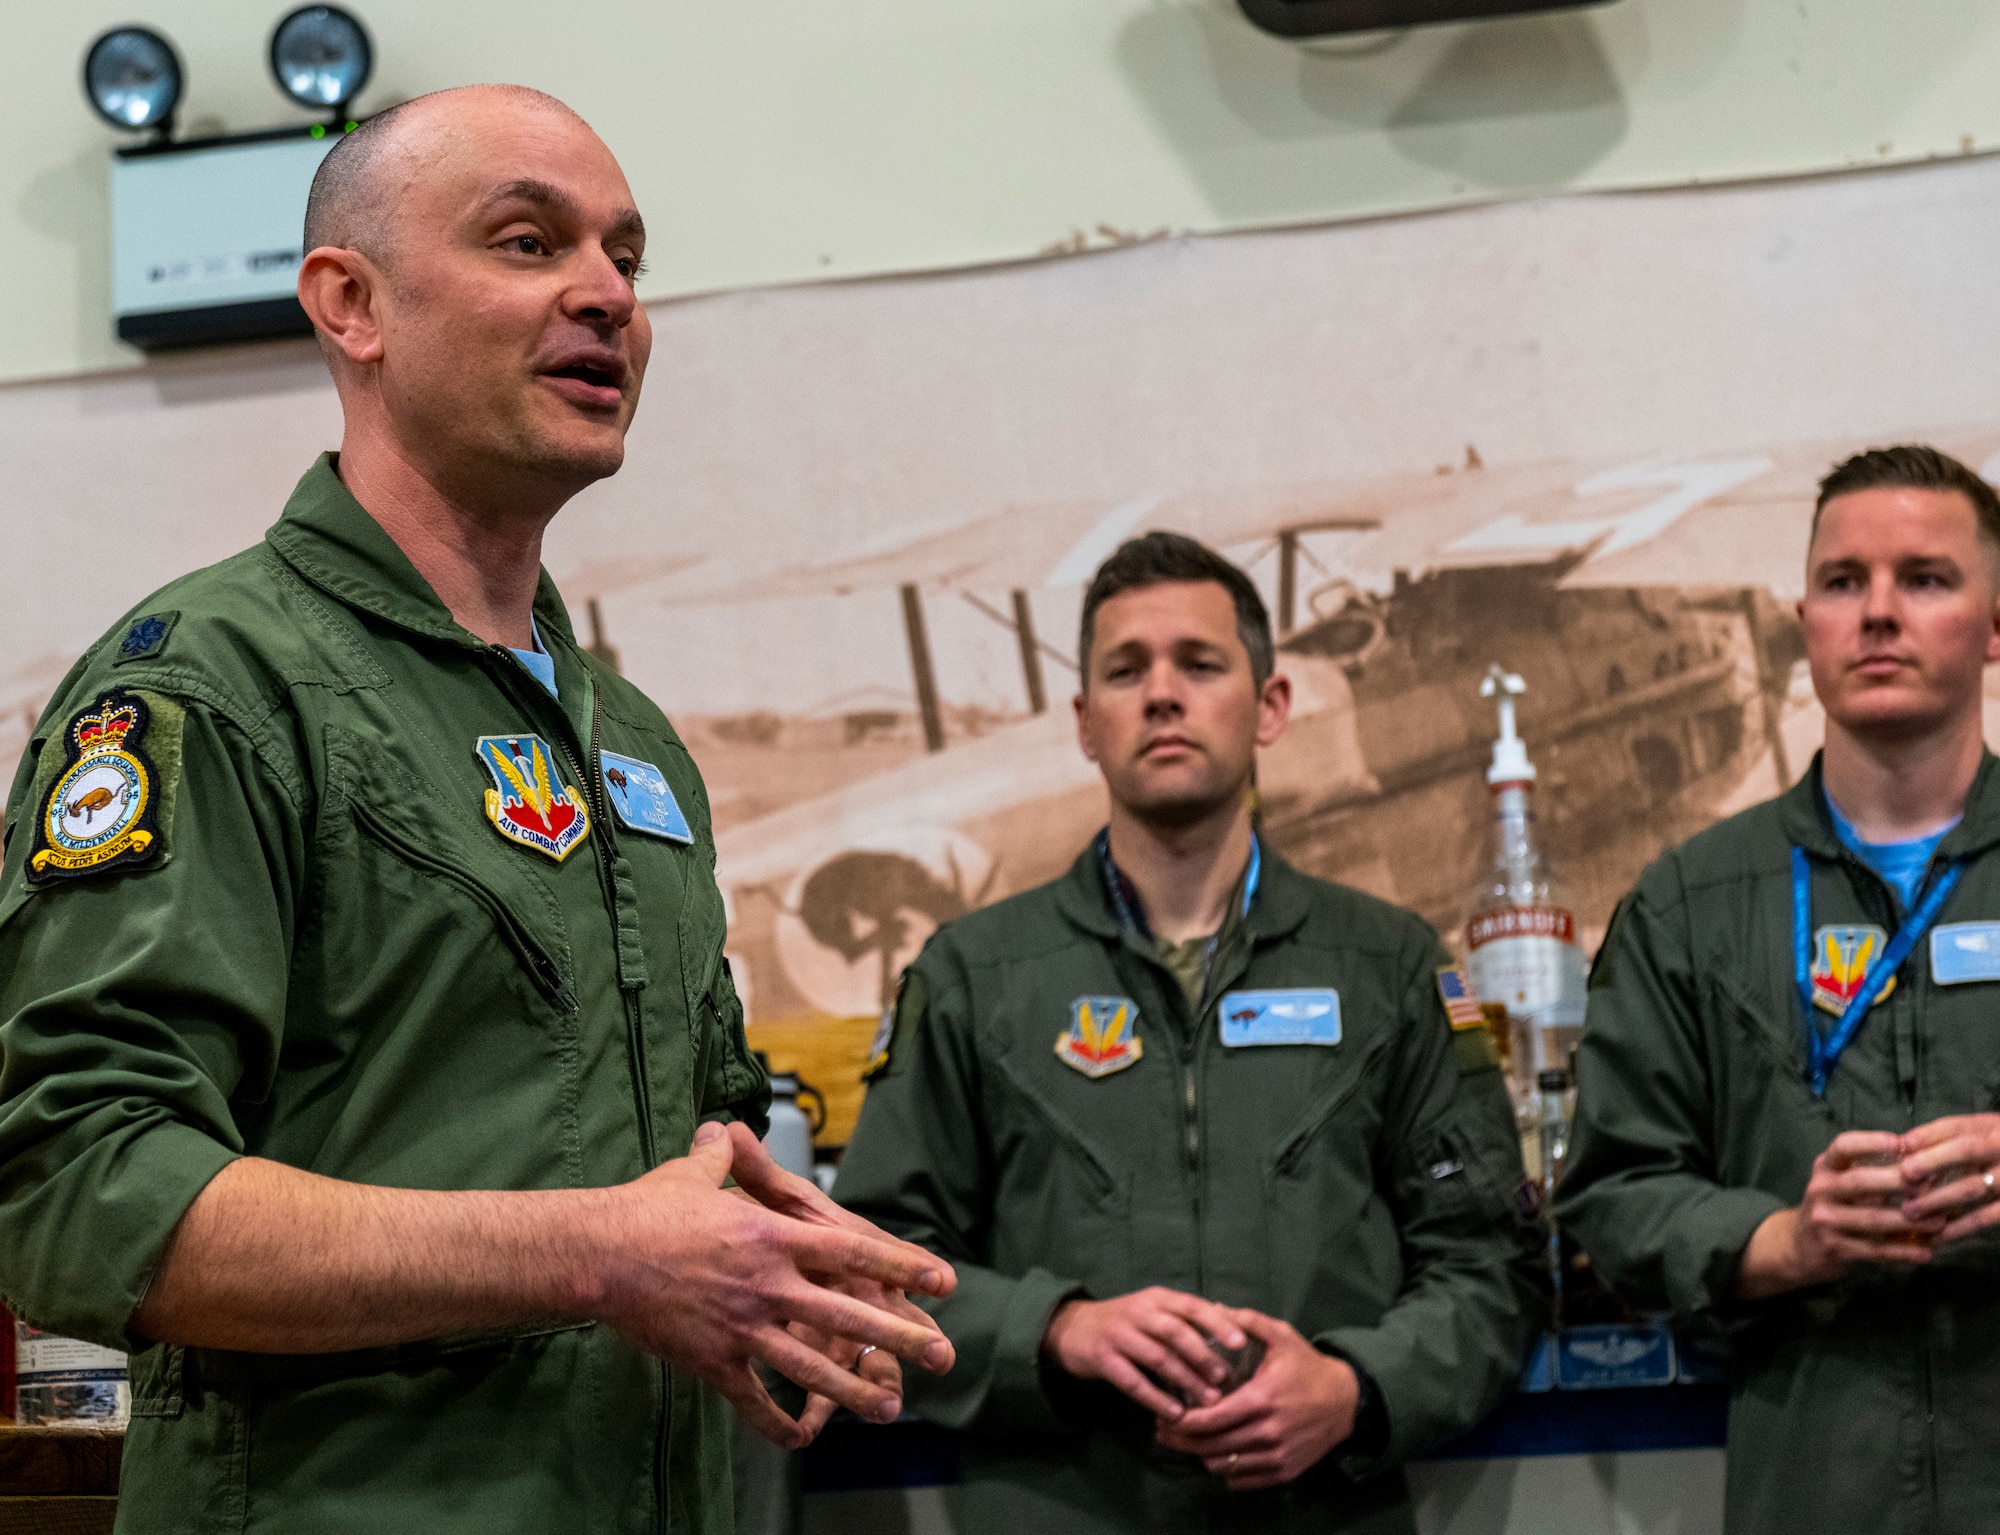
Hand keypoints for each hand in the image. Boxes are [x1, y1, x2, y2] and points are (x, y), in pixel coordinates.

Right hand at [590, 1121, 955, 1448]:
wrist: (599, 1255)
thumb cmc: (646, 1210)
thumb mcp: (693, 1173)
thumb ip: (721, 1156)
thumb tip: (722, 1128)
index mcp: (773, 1236)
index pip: (852, 1253)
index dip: (900, 1267)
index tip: (940, 1278)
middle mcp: (770, 1284)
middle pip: (848, 1315)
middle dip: (899, 1337)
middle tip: (941, 1354)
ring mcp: (744, 1328)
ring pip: (812, 1369)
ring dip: (854, 1392)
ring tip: (889, 1408)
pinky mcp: (714, 1362)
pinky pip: (755, 1402)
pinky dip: (779, 1424)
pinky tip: (802, 1438)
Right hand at [1041, 1286, 1249, 1420]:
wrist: (1071, 1328)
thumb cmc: (1124, 1322)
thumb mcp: (1151, 1309)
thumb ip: (1183, 1317)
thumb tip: (1231, 1326)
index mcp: (1156, 1298)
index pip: (1191, 1306)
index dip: (1217, 1322)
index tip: (1241, 1342)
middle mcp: (1138, 1312)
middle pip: (1175, 1332)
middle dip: (1203, 1355)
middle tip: (1225, 1378)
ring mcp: (1118, 1335)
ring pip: (1158, 1358)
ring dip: (1185, 1380)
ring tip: (1208, 1401)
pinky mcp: (1102, 1359)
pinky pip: (1133, 1382)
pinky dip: (1156, 1399)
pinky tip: (1175, 1414)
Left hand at [1154, 1310, 1356, 1491]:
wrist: (1346, 1402)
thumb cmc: (1308, 1367)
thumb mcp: (1282, 1336)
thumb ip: (1248, 1321)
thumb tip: (1214, 1308)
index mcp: (1262, 1399)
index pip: (1210, 1421)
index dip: (1181, 1423)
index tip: (1164, 1417)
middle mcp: (1268, 1432)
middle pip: (1210, 1447)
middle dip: (1181, 1442)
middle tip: (1163, 1432)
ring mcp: (1276, 1455)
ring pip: (1223, 1467)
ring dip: (1200, 1456)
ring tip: (1187, 1442)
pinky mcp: (1284, 1471)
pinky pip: (1242, 1480)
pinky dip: (1225, 1471)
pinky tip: (1216, 1455)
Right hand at [1735, 1130, 1942, 1299]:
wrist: (1800, 1246)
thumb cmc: (1834, 1207)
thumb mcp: (1840, 1183)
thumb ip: (1871, 1173)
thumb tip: (1921, 1162)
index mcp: (1824, 1167)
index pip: (1843, 1146)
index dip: (1872, 1142)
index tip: (1901, 1143)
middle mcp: (1820, 1189)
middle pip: (1859, 1181)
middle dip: (1897, 1182)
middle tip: (1931, 1184)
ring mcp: (1824, 1219)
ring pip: (1870, 1219)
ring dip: (1908, 1221)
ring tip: (1938, 1223)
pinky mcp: (1833, 1248)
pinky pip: (1873, 1250)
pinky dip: (1902, 1252)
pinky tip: (1925, 1252)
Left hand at [1898, 1114, 1999, 1241]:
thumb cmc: (1999, 1152)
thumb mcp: (1983, 1136)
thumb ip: (1949, 1139)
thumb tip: (1905, 1147)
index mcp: (1992, 1128)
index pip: (1957, 1126)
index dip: (1928, 1135)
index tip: (1902, 1145)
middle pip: (1966, 1150)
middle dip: (1932, 1161)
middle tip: (1904, 1174)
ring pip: (1972, 1186)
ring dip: (1937, 1199)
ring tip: (1909, 1211)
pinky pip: (1985, 1217)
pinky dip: (1958, 1228)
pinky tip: (1936, 1236)